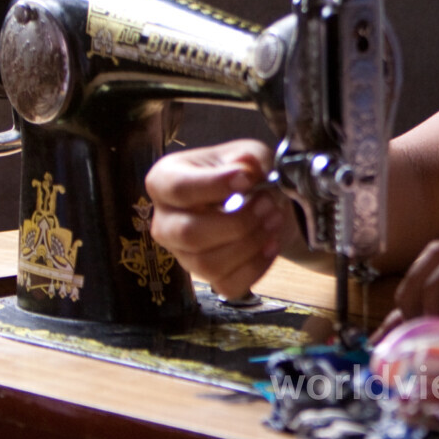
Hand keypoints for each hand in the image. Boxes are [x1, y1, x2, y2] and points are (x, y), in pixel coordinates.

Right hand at [145, 139, 295, 300]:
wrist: (264, 202)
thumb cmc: (245, 174)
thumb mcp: (250, 153)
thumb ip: (249, 158)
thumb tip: (244, 166)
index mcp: (165, 180)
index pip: (178, 188)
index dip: (214, 186)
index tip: (247, 179)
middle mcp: (166, 220)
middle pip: (189, 233)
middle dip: (237, 222)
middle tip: (267, 203)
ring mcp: (183, 253)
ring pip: (208, 263)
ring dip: (250, 243)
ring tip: (274, 219)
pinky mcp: (206, 277)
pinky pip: (227, 285)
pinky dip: (257, 266)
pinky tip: (272, 243)